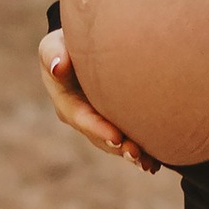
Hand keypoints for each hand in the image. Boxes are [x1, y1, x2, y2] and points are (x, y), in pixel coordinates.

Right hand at [37, 27, 161, 172]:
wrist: (84, 48)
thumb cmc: (66, 45)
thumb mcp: (54, 45)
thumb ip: (53, 53)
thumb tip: (58, 66)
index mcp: (66, 102)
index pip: (82, 118)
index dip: (98, 128)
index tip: (116, 136)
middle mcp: (82, 118)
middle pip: (100, 137)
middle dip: (118, 147)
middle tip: (136, 154)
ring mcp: (99, 122)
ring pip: (115, 142)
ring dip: (131, 154)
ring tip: (148, 163)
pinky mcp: (115, 121)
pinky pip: (127, 139)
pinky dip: (141, 152)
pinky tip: (155, 163)